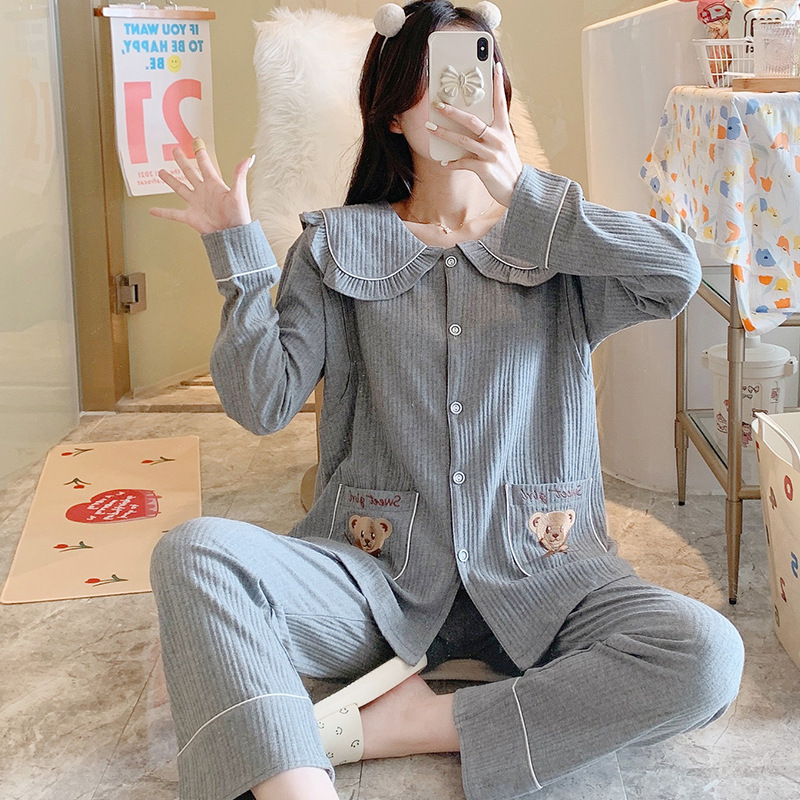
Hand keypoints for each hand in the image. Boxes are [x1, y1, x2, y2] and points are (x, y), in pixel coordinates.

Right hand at [150, 141, 253, 233]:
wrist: (233, 235)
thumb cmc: (238, 216)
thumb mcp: (238, 193)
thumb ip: (239, 175)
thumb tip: (248, 159)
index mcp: (214, 184)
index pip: (205, 164)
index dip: (200, 153)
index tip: (196, 141)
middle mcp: (203, 192)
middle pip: (189, 172)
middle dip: (182, 161)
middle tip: (175, 150)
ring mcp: (196, 203)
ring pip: (179, 188)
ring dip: (170, 180)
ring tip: (161, 172)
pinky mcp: (191, 217)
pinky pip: (173, 214)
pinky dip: (163, 212)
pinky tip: (153, 210)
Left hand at [428, 61, 522, 206]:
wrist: (518, 189)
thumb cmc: (507, 166)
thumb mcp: (503, 145)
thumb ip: (490, 133)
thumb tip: (470, 124)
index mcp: (503, 130)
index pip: (500, 102)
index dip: (497, 84)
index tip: (493, 66)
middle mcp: (498, 139)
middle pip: (472, 120)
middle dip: (453, 112)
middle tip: (438, 104)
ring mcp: (491, 154)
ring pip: (463, 141)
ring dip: (445, 134)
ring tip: (430, 128)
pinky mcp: (485, 169)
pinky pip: (464, 163)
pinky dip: (452, 162)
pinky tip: (444, 161)